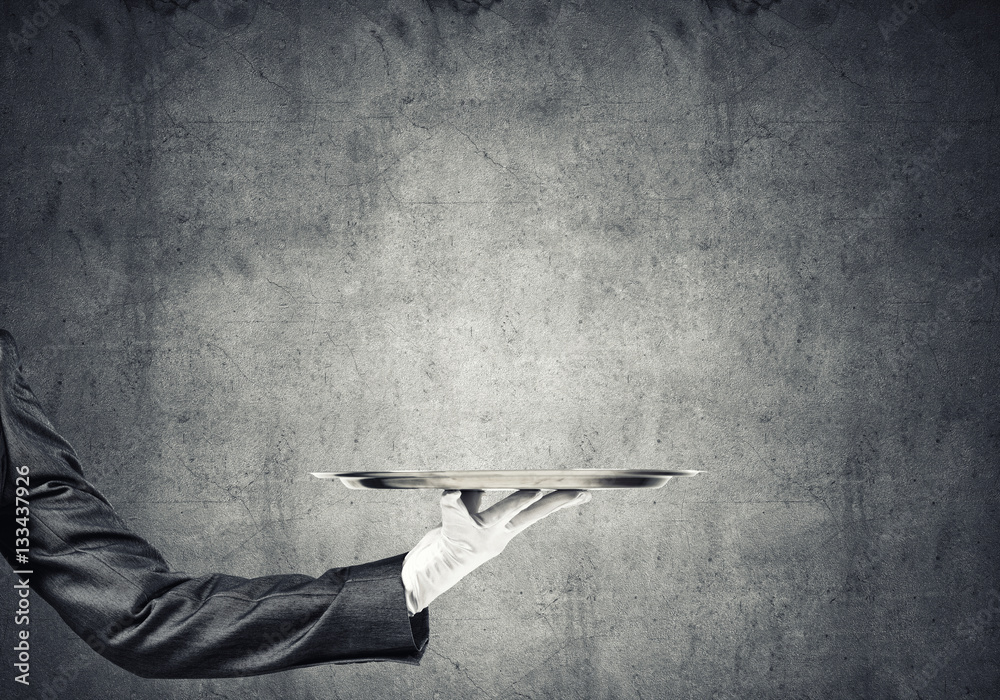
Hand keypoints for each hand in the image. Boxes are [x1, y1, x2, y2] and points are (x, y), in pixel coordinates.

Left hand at [401, 489, 590, 613]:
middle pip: (524, 515)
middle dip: (544, 504)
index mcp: (506, 528)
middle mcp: (495, 533)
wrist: (437, 564)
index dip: (560, 502)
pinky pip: (452, 510)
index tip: (581, 494)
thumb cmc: (459, 532)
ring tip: (533, 492)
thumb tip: (488, 479)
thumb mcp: (477, 511)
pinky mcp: (452, 529)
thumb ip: (484, 491)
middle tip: (558, 494)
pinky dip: (451, 500)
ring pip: (495, 515)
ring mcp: (475, 533)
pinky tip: (450, 493)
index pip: (537, 512)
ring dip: (512, 504)